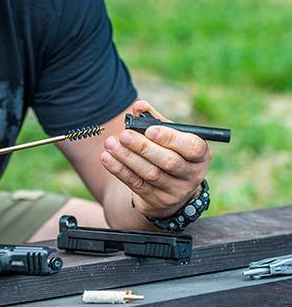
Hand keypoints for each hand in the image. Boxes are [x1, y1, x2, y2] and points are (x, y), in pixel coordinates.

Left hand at [100, 100, 210, 217]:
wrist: (169, 187)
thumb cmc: (169, 152)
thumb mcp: (168, 136)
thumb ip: (154, 120)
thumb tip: (139, 106)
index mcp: (200, 154)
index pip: (192, 147)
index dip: (170, 138)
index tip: (150, 130)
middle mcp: (192, 174)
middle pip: (169, 161)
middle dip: (143, 147)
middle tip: (124, 135)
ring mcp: (176, 191)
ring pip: (151, 174)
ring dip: (128, 157)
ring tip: (111, 144)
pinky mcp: (157, 200)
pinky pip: (137, 184)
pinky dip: (120, 170)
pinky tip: (107, 158)